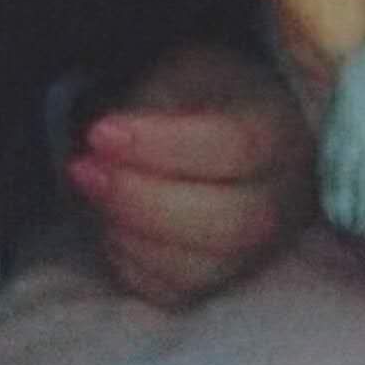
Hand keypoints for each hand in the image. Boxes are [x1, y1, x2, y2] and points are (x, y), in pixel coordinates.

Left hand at [66, 43, 316, 306]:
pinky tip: (112, 221)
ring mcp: (257, 249)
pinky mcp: (221, 280)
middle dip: (140, 201)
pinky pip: (173, 293)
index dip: (161, 146)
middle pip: (226, 225)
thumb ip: (152, 105)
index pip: (235, 149)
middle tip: (83, 169)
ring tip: (93, 188)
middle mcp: (281, 200)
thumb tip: (108, 149)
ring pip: (198, 269)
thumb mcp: (185, 71)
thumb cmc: (205, 93)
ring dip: (129, 233)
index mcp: (281, 130)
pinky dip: (130, 262)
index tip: (99, 133)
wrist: (232, 125)